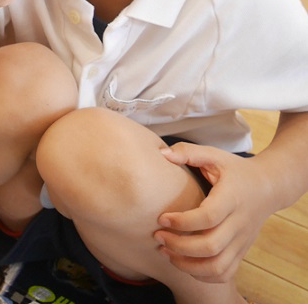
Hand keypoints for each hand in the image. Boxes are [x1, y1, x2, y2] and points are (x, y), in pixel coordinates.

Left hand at [154, 143, 272, 283]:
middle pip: (211, 246)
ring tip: (166, 252)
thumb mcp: (214, 155)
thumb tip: (162, 154)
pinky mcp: (241, 251)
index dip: (182, 222)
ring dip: (188, 265)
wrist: (268, 187)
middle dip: (179, 246)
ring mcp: (242, 240)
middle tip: (158, 236)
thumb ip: (188, 152)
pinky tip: (182, 262)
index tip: (161, 218)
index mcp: (231, 198)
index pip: (208, 217)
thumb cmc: (235, 170)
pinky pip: (224, 273)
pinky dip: (202, 275)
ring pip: (218, 267)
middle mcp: (239, 223)